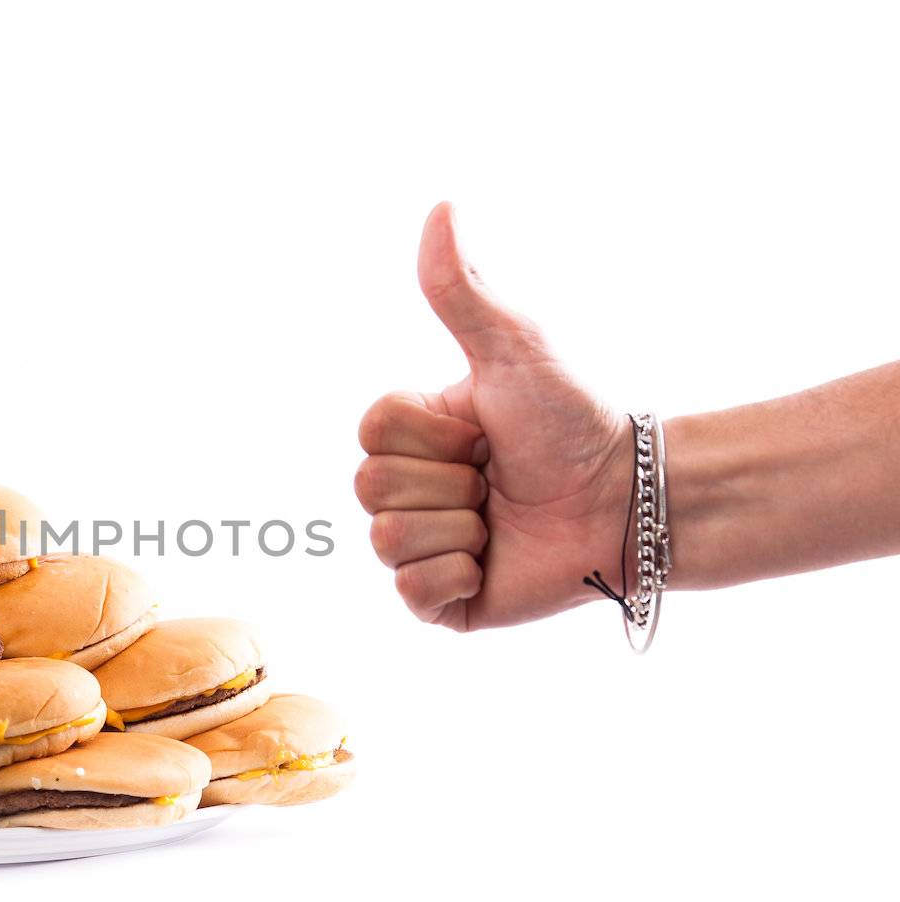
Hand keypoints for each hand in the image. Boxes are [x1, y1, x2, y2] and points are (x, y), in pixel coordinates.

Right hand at [356, 203, 628, 630]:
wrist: (626, 502)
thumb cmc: (572, 422)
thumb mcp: (512, 351)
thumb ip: (463, 290)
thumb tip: (442, 205)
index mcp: (411, 436)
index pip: (370, 434)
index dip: (431, 434)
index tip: (481, 430)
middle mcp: (406, 491)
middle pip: (373, 489)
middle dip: (451, 481)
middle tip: (497, 477)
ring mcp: (419, 548)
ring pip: (390, 541)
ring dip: (462, 528)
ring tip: (501, 520)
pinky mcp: (440, 602)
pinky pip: (412, 593)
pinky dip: (460, 576)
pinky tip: (495, 561)